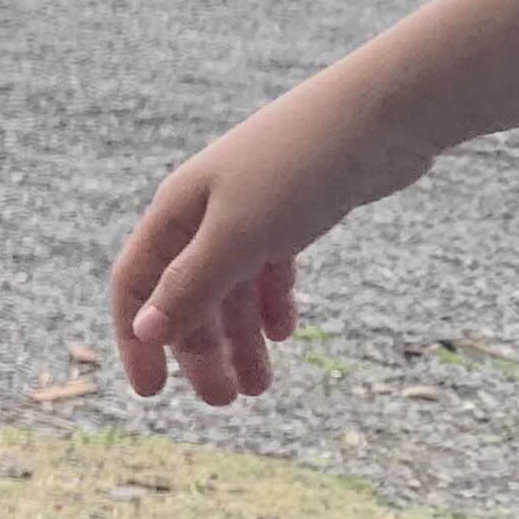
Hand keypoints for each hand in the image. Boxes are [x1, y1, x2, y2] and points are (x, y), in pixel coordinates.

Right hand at [106, 72, 433, 405]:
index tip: (152, 393)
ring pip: (233, 288)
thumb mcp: (239, 235)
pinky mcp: (294, 212)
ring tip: (260, 386)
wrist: (381, 114)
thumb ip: (191, 285)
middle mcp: (206, 213)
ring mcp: (251, 211)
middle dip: (202, 351)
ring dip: (242, 339)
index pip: (138, 285)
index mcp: (177, 212)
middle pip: (189, 294)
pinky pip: (270, 269)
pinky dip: (273, 302)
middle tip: (224, 403)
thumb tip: (145, 331)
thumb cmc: (299, 167)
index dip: (137, 339)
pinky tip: (285, 332)